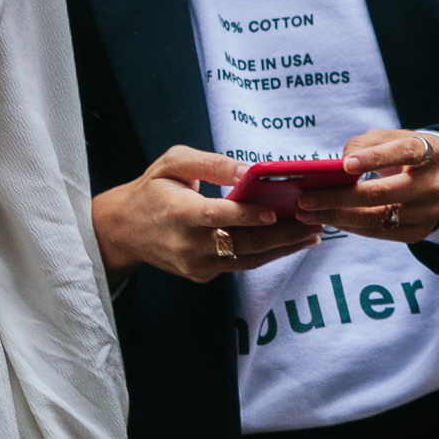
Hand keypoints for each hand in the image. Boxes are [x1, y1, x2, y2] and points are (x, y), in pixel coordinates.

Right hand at [92, 146, 319, 283]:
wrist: (123, 231)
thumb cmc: (152, 189)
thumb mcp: (173, 163)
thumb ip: (210, 163)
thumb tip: (247, 170)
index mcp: (178, 213)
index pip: (217, 216)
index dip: (247, 215)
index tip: (276, 210)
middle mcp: (187, 244)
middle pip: (242, 243)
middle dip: (282, 235)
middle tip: (315, 222)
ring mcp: (195, 264)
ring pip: (247, 259)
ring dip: (283, 248)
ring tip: (313, 235)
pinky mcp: (202, 275)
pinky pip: (239, 265)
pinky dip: (266, 254)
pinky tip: (289, 242)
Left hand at [296, 129, 438, 242]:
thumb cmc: (405, 155)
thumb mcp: (392, 139)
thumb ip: (365, 144)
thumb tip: (338, 165)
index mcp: (431, 152)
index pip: (403, 152)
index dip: (374, 158)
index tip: (344, 165)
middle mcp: (434, 184)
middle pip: (383, 193)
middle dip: (338, 197)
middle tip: (306, 199)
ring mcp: (428, 212)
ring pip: (376, 218)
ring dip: (337, 217)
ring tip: (308, 213)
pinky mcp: (419, 232)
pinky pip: (379, 233)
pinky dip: (350, 227)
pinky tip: (330, 220)